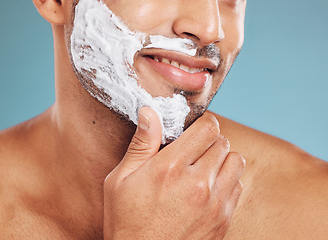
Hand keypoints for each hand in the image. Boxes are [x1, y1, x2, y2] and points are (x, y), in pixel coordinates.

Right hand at [103, 107, 244, 239]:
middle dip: (209, 140)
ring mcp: (214, 203)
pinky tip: (209, 187)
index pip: (207, 129)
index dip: (202, 123)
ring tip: (204, 166)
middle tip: (194, 150)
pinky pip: (238, 186)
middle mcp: (198, 183)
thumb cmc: (127, 221)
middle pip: (222, 142)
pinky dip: (227, 180)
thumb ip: (141, 144)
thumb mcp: (120, 180)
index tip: (195, 129)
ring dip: (222, 158)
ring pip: (236, 161)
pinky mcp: (223, 219)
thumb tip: (149, 112)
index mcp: (170, 168)